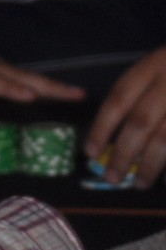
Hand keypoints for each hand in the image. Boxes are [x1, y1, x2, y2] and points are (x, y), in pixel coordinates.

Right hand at [0, 20, 85, 103]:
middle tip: (76, 94)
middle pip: (18, 73)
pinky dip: (11, 89)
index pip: (5, 73)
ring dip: (42, 86)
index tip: (49, 91)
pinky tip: (30, 96)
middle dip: (49, 84)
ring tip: (67, 95)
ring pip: (12, 77)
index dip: (29, 82)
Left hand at [86, 46, 165, 187]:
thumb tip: (106, 143)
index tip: (90, 153)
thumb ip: (137, 99)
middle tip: (113, 177)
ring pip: (165, 137)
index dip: (102, 128)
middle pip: (141, 121)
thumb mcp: (158, 72)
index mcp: (153, 66)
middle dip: (124, 153)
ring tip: (140, 183)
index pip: (119, 99)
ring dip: (151, 164)